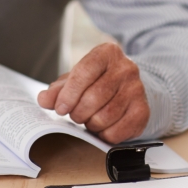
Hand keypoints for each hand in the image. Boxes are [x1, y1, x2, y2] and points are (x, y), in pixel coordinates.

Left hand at [36, 42, 150, 143]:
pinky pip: (118, 131)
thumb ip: (58, 90)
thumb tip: (44, 99)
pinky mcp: (143, 110)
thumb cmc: (97, 82)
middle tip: (76, 115)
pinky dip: (105, 134)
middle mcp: (126, 68)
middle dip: (78, 112)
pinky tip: (103, 128)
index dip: (69, 94)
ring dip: (91, 124)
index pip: (84, 72)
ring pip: (105, 116)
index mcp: (107, 53)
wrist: (128, 88)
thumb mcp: (76, 80)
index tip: (60, 108)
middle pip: (94, 96)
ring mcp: (137, 89)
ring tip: (90, 119)